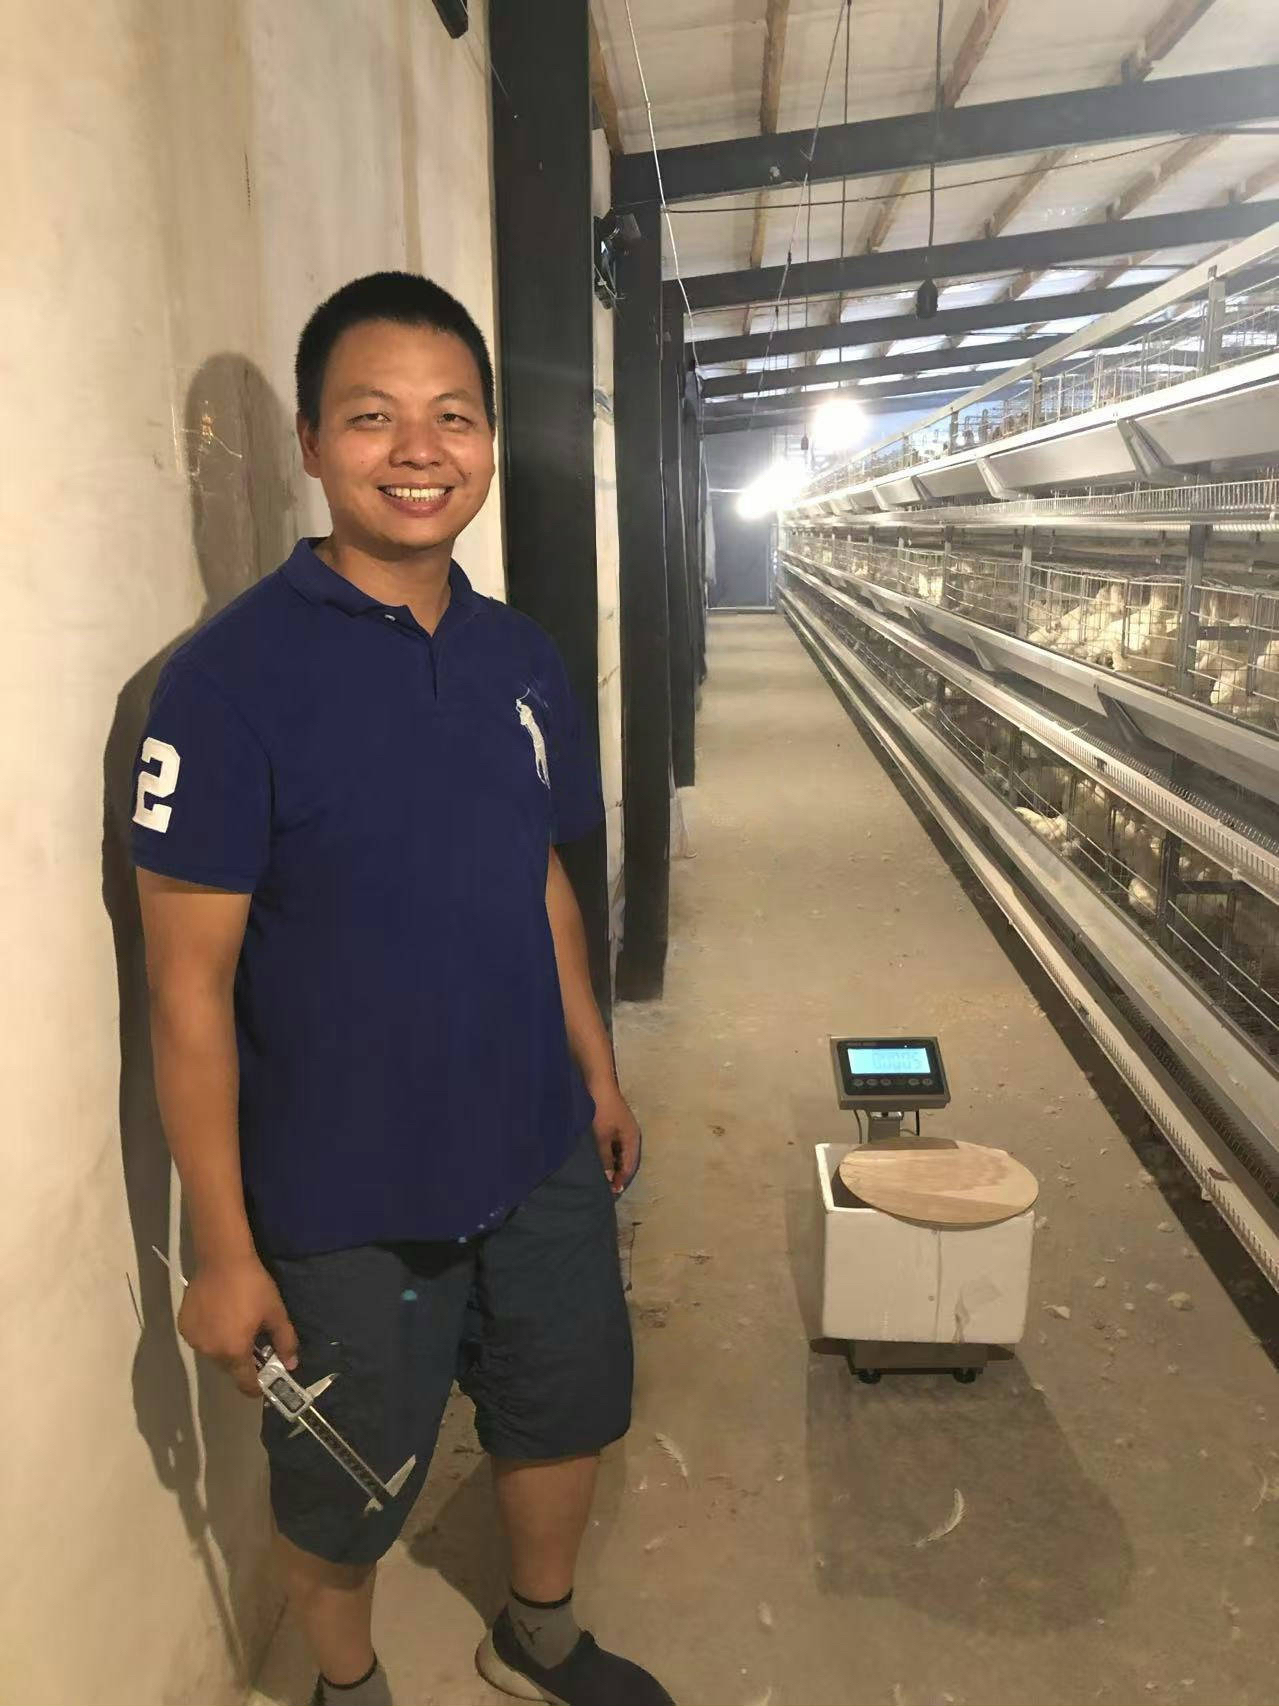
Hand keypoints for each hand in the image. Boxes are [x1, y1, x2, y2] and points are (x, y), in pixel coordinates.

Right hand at [177, 1254, 298, 1397]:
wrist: (222, 1259)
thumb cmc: (252, 1286)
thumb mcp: (275, 1312)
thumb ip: (285, 1341)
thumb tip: (291, 1364)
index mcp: (234, 1353)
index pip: (246, 1384)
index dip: (257, 1386)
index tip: (265, 1381)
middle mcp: (210, 1352)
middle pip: (230, 1367)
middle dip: (242, 1360)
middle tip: (253, 1339)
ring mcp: (194, 1340)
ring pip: (214, 1353)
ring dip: (225, 1346)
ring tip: (234, 1323)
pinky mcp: (183, 1326)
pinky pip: (201, 1339)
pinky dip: (210, 1334)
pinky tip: (218, 1316)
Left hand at [591, 1085, 641, 1196]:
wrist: (597, 1083)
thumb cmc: (601, 1110)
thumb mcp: (602, 1137)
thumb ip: (605, 1158)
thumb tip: (608, 1178)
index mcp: (632, 1139)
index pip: (630, 1166)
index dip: (621, 1180)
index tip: (610, 1192)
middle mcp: (630, 1136)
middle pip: (627, 1161)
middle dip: (617, 1174)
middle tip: (605, 1188)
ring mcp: (622, 1129)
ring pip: (619, 1153)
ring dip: (612, 1165)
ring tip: (601, 1176)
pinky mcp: (613, 1124)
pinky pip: (613, 1146)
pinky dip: (608, 1155)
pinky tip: (598, 1160)